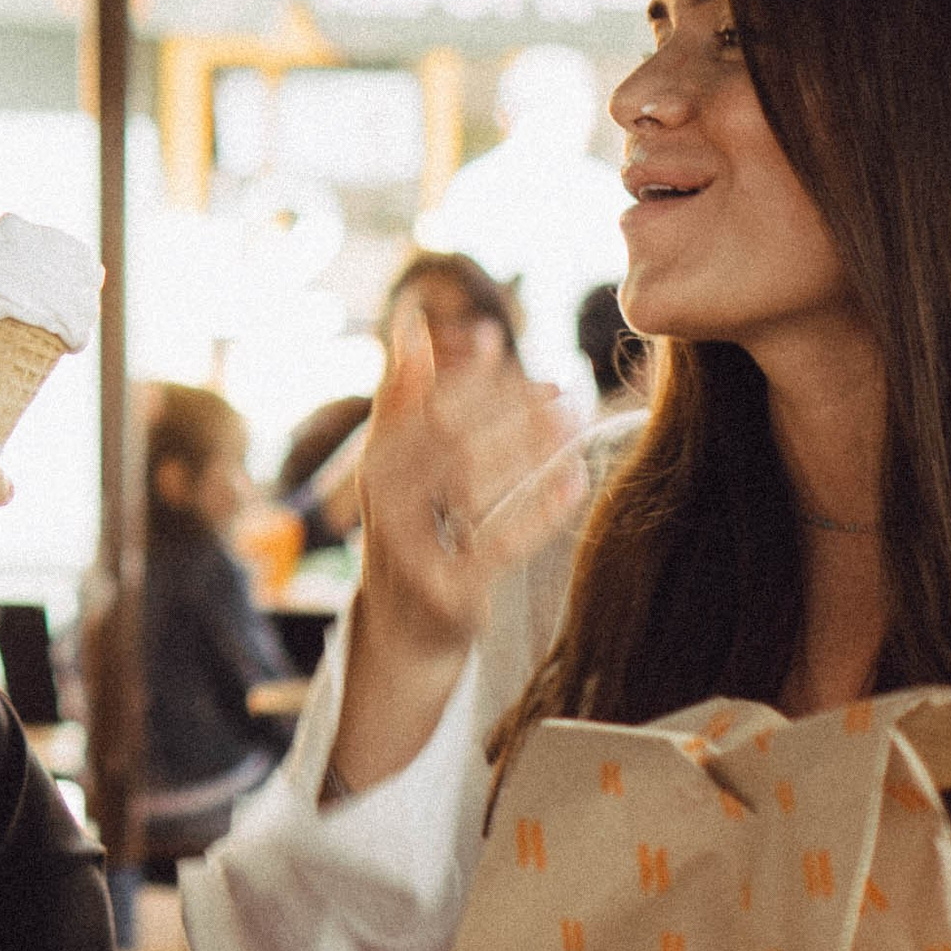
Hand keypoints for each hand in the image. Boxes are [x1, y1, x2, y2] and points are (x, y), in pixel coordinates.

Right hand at [329, 308, 581, 798]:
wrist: (404, 632)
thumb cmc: (412, 531)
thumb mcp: (400, 464)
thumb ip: (409, 394)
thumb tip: (418, 319)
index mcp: (375, 464)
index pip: (425, 405)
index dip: (468, 374)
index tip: (510, 348)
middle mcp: (383, 506)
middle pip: (450, 439)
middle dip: (509, 408)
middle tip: (563, 388)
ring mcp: (411, 553)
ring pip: (473, 486)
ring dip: (529, 449)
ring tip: (573, 424)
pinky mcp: (446, 594)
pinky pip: (497, 545)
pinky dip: (539, 511)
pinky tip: (575, 481)